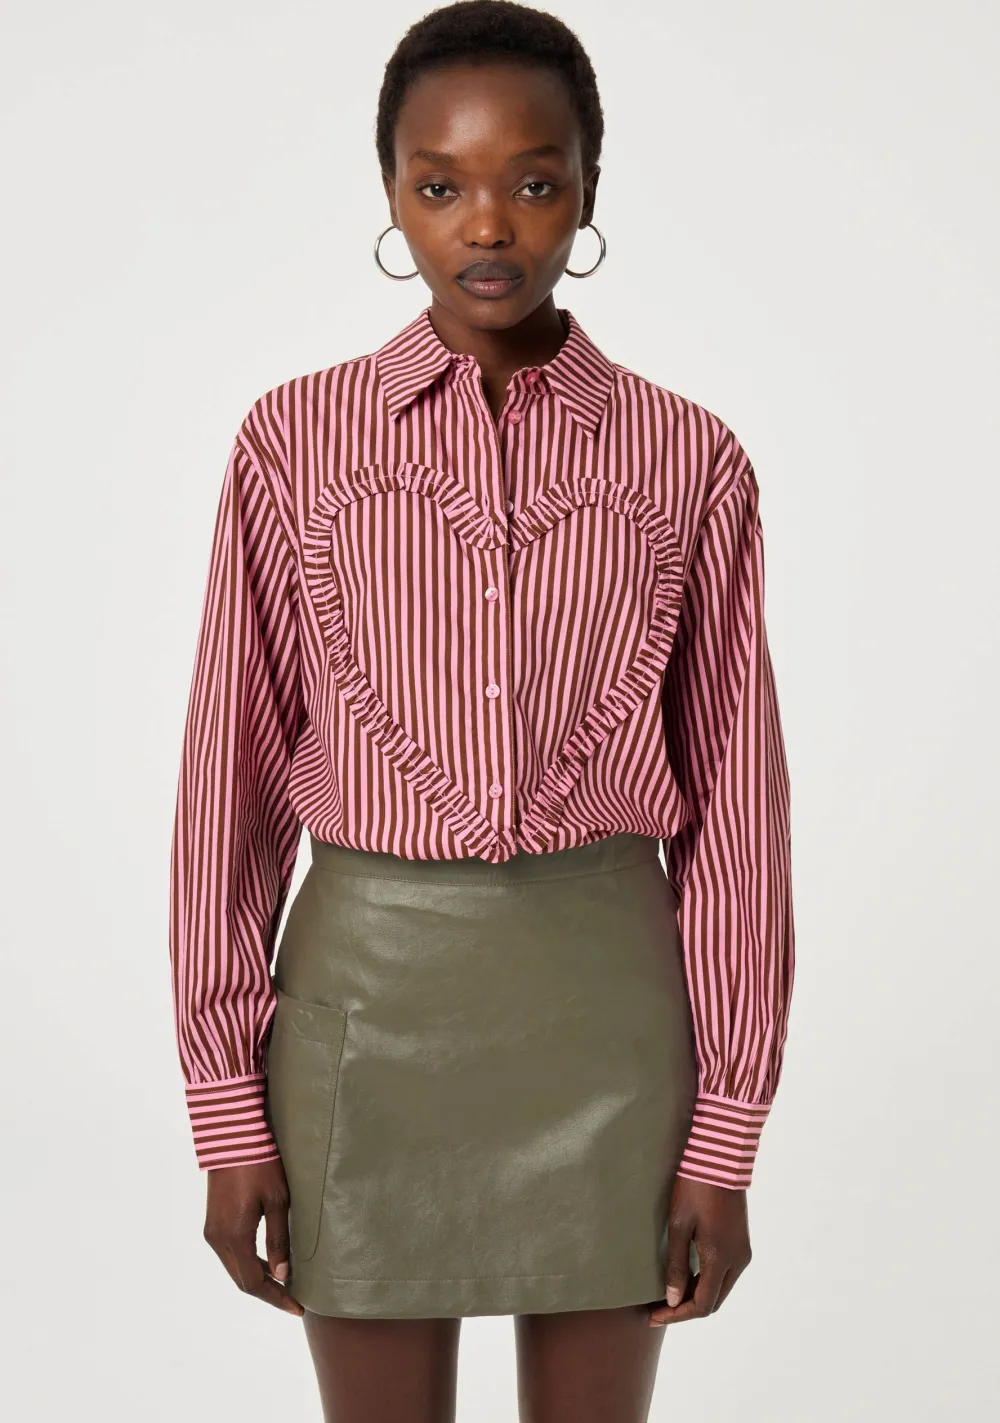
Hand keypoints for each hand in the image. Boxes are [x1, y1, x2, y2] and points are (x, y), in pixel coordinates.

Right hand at [203, 1159, 304, 1315]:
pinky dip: (249, 1262)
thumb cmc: (260, 1165)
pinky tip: (267, 1261)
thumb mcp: (277, 1201)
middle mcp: (218, 1240)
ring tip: (284, 1284)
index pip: (254, 1283)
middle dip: (268, 1292)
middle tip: (294, 1300)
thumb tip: (283, 1275)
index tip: (298, 1307)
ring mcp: (212, 1231)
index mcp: (234, 1237)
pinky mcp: (213, 1222)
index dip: (276, 1298)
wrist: (232, 1138)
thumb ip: (279, 1240)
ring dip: (258, 1278)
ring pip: (235, 1268)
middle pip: (242, 1280)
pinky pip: (231, 1253)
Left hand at [648, 1176, 750, 1326]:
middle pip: (713, 1301)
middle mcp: (738, 1261)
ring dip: (697, 1295)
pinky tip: (687, 1275)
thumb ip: (676, 1265)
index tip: (653, 1316)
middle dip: (686, 1309)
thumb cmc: (695, 1188)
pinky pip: (726, 1274)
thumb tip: (672, 1300)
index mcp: (721, 1259)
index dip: (676, 1316)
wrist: (721, 1159)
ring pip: (721, 1289)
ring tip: (669, 1293)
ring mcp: (743, 1252)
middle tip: (658, 1308)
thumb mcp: (679, 1226)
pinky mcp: (742, 1242)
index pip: (701, 1305)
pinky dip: (707, 1281)